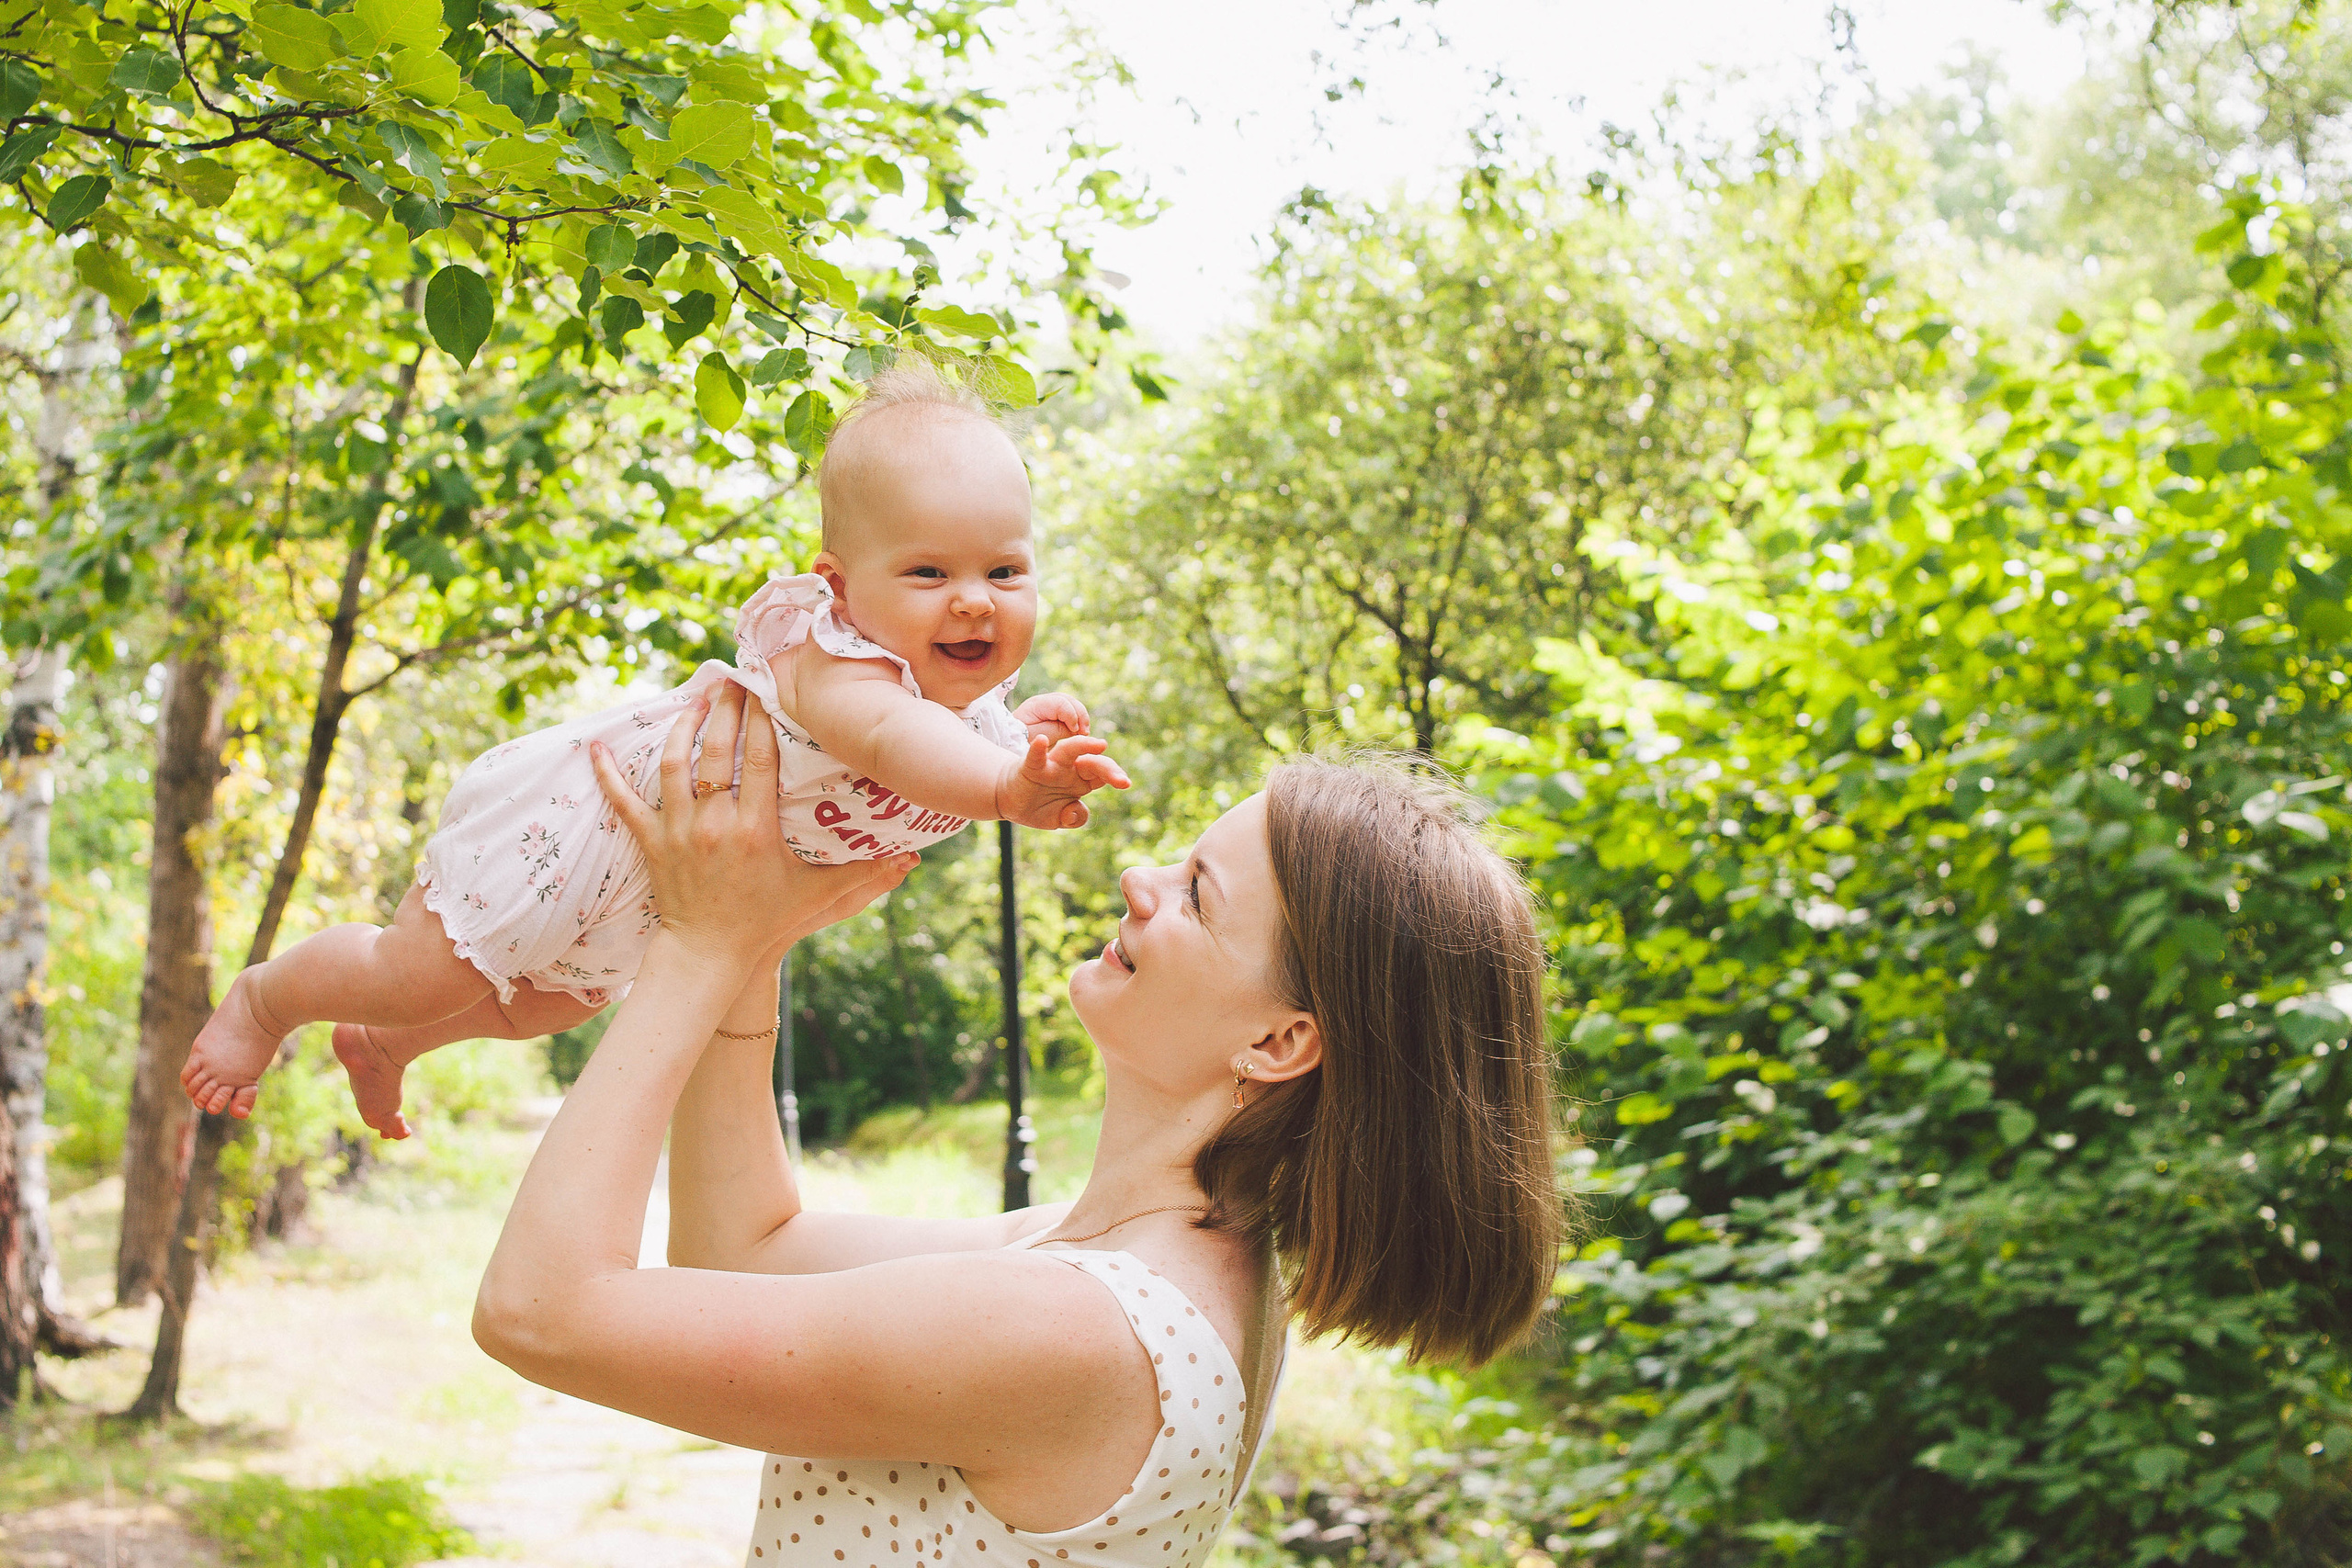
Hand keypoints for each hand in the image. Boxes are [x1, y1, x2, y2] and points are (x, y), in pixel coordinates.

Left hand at [590, 683, 916, 972]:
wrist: (708, 957)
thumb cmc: (765, 924)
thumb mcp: (817, 897)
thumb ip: (865, 875)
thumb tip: (912, 861)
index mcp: (755, 828)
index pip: (760, 759)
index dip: (763, 718)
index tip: (766, 687)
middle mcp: (715, 822)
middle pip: (716, 750)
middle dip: (725, 708)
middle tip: (732, 677)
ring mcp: (679, 830)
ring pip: (674, 764)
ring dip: (682, 725)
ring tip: (695, 697)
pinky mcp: (651, 843)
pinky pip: (624, 802)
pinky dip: (607, 773)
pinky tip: (594, 747)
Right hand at [992, 732, 1130, 830]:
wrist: (1009, 800)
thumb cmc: (1038, 805)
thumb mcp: (1059, 819)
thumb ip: (1074, 818)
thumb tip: (1073, 813)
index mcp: (1081, 781)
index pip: (1101, 775)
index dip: (1115, 776)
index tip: (1125, 783)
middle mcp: (1069, 770)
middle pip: (1092, 763)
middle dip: (1108, 768)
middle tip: (1121, 780)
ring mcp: (1051, 767)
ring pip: (1069, 751)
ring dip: (1084, 746)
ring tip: (1100, 744)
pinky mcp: (1031, 767)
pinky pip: (1035, 757)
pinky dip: (1038, 749)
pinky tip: (1042, 741)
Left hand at [1013, 692, 1090, 743]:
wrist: (1012, 743)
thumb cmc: (1021, 741)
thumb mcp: (1037, 737)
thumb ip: (1056, 730)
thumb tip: (1075, 728)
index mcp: (1036, 705)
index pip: (1060, 703)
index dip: (1071, 716)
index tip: (1075, 732)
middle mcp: (1044, 701)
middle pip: (1068, 700)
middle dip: (1080, 715)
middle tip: (1084, 732)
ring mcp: (1050, 705)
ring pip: (1072, 704)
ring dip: (1081, 717)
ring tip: (1084, 733)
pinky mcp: (1056, 713)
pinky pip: (1072, 711)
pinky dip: (1079, 720)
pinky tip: (1081, 732)